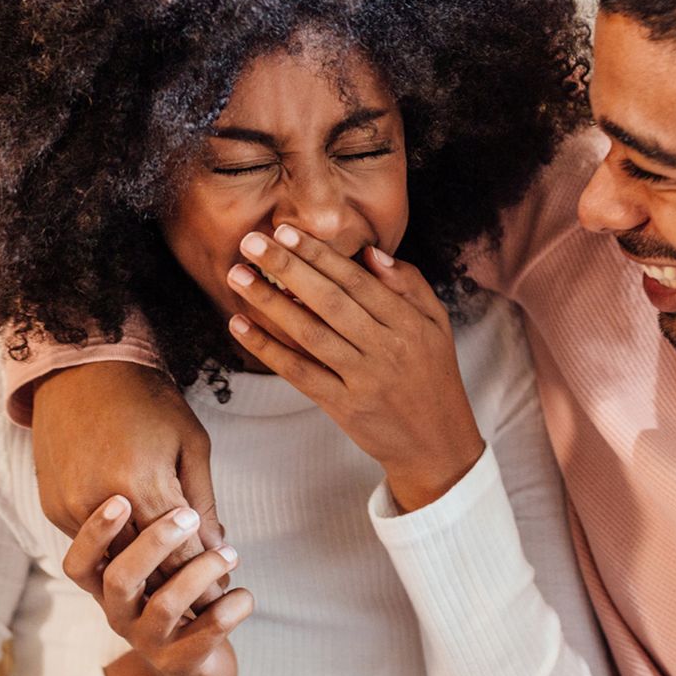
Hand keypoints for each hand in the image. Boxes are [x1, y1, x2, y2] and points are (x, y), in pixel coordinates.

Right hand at [32, 360, 223, 590]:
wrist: (82, 369)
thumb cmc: (148, 400)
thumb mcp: (191, 443)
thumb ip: (203, 500)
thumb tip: (215, 548)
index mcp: (142, 485)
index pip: (179, 554)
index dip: (204, 579)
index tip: (223, 597)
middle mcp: (101, 503)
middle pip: (147, 567)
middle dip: (177, 587)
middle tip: (205, 601)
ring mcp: (70, 507)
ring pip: (114, 561)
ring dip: (145, 575)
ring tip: (173, 584)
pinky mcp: (52, 506)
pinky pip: (89, 544)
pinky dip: (116, 551)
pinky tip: (137, 554)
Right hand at [73, 497, 254, 675]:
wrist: (193, 669)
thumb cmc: (178, 587)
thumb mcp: (169, 544)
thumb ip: (170, 516)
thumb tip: (181, 496)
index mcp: (105, 582)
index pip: (80, 561)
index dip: (95, 533)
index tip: (121, 500)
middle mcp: (117, 612)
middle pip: (120, 579)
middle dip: (154, 544)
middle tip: (187, 517)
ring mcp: (145, 640)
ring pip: (164, 606)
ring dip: (200, 574)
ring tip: (230, 553)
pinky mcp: (179, 661)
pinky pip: (203, 637)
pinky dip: (228, 611)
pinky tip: (245, 594)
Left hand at [225, 225, 485, 510]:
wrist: (437, 444)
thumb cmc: (433, 376)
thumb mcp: (437, 324)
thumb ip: (409, 283)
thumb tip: (370, 252)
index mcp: (410, 323)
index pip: (357, 281)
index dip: (320, 254)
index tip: (286, 231)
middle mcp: (387, 348)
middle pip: (329, 301)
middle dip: (287, 267)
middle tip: (251, 242)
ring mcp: (364, 379)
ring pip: (310, 334)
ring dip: (269, 302)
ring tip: (237, 276)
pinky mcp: (343, 407)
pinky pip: (299, 373)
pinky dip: (267, 349)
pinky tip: (241, 326)